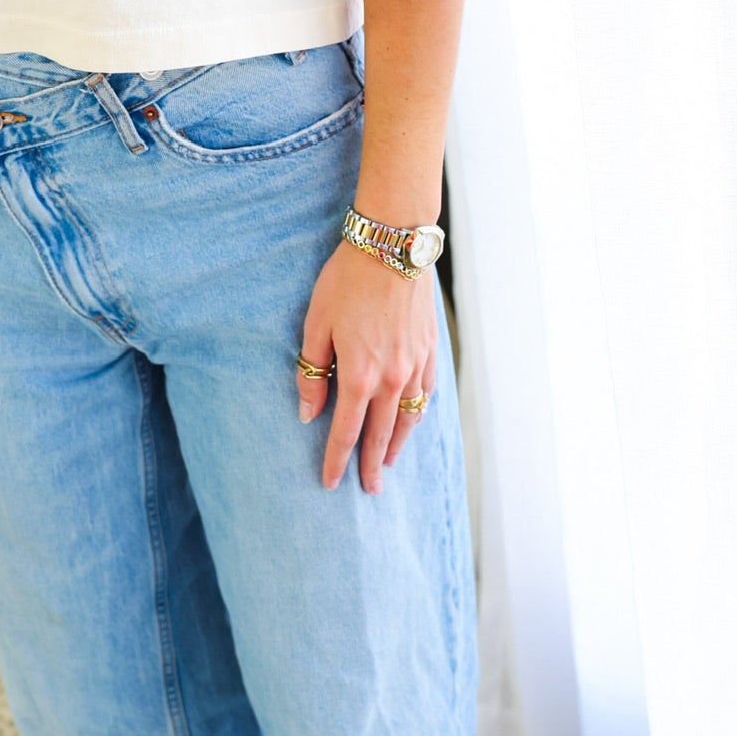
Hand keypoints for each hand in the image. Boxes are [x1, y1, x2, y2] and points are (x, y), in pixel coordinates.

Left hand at [297, 242, 437, 493]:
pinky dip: (416, 415)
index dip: (336, 460)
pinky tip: (410, 421)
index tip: (329, 483)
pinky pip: (425, 395)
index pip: (346, 432)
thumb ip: (312, 372)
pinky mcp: (429, 350)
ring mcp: (416, 365)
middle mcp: (392, 378)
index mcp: (360, 375)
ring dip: (397, 445)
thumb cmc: (347, 280)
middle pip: (382, 435)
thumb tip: (308, 413)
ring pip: (408, 419)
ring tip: (389, 464)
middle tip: (368, 490)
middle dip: (372, 465)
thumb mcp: (316, 324)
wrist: (394, 245)